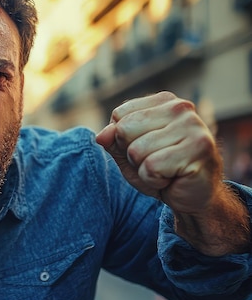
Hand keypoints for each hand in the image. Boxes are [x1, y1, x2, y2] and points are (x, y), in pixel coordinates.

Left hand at [95, 92, 221, 214]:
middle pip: (124, 130)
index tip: (146, 149)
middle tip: (157, 162)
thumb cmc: (162, 171)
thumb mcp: (128, 154)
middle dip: (132, 155)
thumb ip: (112, 140)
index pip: (119, 115)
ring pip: (136, 151)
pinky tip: (173, 179)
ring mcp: (193, 126)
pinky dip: (155, 181)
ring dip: (145, 170)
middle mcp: (180, 107)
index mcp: (164, 101)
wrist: (195, 198)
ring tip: (166, 170)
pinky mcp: (199, 148)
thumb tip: (101, 136)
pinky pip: (151, 167)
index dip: (123, 140)